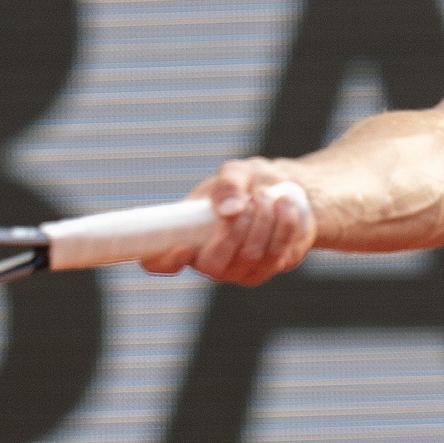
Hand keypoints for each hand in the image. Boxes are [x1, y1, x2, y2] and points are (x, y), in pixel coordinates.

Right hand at [140, 157, 316, 285]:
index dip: (164, 262)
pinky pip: (275, 256)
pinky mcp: (266, 269)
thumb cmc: (249, 182)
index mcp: (186, 236)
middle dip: (233, 232)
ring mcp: (237, 270)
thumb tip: (229, 209)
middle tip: (250, 201)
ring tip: (267, 196)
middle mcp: (208, 259)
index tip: (184, 246)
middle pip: (212, 265)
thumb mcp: (236, 172)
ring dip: (262, 222)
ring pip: (248, 258)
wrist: (283, 189)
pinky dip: (282, 227)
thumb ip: (228, 184)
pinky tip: (284, 206)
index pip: (159, 263)